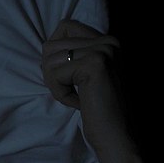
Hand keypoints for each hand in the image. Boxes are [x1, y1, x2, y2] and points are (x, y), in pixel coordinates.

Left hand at [41, 19, 134, 158]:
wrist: (117, 135)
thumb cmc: (98, 108)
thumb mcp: (86, 75)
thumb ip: (74, 54)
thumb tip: (46, 44)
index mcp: (108, 40)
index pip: (64, 26)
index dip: (56, 54)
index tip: (70, 76)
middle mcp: (109, 40)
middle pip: (51, 44)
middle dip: (52, 72)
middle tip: (72, 90)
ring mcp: (103, 50)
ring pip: (49, 59)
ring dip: (55, 84)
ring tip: (77, 97)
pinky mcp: (94, 64)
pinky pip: (55, 74)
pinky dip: (60, 92)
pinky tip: (79, 103)